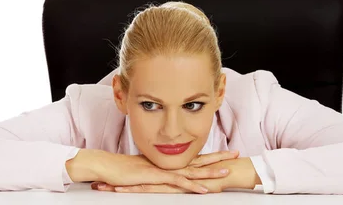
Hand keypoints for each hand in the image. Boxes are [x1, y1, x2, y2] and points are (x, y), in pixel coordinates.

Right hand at [92, 150, 240, 193]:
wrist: (106, 166)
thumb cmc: (121, 170)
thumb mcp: (143, 172)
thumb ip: (156, 173)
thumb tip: (165, 175)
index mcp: (167, 162)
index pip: (194, 158)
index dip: (210, 155)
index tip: (225, 153)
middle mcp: (168, 164)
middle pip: (198, 161)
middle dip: (218, 158)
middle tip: (236, 154)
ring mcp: (163, 170)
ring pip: (192, 171)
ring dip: (210, 172)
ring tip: (227, 172)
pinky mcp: (156, 177)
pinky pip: (178, 182)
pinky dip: (192, 187)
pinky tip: (204, 191)